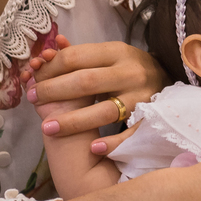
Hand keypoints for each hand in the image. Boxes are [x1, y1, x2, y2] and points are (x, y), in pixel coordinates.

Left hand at [22, 34, 166, 152]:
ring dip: (73, 121)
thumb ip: (79, 55)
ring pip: (104, 111)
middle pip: (86, 82)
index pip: (76, 58)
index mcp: (117, 52)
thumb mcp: (108, 55)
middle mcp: (131, 72)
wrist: (167, 79)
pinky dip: (112, 142)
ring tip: (48, 128)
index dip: (51, 69)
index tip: (33, 78)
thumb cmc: (127, 67)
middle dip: (54, 92)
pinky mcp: (151, 117)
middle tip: (33, 99)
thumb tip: (45, 54)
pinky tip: (93, 149)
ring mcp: (141, 96)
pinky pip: (129, 133)